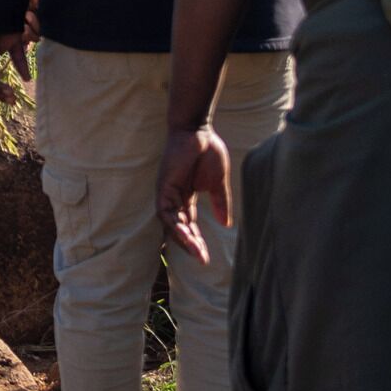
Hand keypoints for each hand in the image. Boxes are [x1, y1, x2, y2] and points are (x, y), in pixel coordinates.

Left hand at [155, 123, 233, 263]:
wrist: (199, 131)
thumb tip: (227, 224)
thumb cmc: (208, 151)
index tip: (207, 258)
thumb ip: (220, 202)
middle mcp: (174, 199)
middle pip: (180, 229)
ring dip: (183, 238)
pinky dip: (175, 225)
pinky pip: (166, 212)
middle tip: (203, 259)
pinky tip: (186, 235)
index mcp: (186, 198)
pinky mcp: (164, 187)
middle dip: (191, 245)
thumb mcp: (217, 183)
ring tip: (196, 251)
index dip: (197, 242)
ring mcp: (167, 194)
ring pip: (171, 224)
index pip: (189, 226)